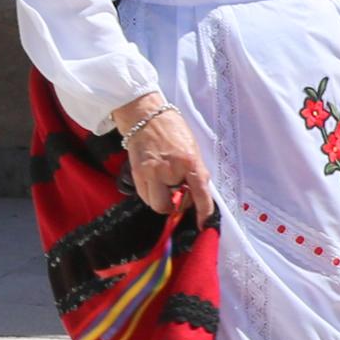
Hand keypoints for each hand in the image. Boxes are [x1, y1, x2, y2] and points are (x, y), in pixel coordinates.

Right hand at [120, 98, 212, 224]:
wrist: (145, 117)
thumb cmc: (172, 130)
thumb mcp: (192, 149)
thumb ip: (196, 172)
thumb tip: (198, 193)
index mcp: (189, 162)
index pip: (200, 193)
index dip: (203, 212)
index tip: (202, 223)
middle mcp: (169, 170)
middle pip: (170, 206)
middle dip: (176, 204)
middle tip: (180, 192)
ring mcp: (150, 173)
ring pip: (155, 204)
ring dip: (162, 200)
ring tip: (166, 185)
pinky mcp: (136, 174)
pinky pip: (145, 196)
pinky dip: (151, 193)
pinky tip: (156, 181)